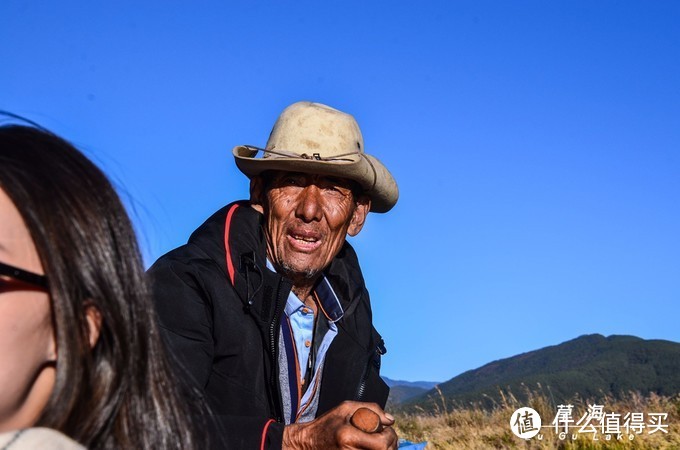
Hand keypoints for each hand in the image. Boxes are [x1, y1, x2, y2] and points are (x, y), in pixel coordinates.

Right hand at [282, 401, 397, 449]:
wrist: (309, 443)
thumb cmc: (327, 424)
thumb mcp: (346, 408)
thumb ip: (371, 409)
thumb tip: (390, 420)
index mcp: (349, 437)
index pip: (383, 444)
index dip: (390, 436)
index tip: (386, 428)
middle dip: (391, 443)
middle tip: (385, 435)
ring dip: (385, 449)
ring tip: (378, 441)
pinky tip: (372, 447)